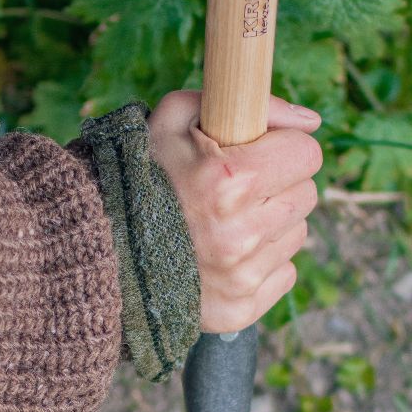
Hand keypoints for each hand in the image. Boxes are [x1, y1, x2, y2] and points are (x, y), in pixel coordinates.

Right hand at [148, 91, 322, 333]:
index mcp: (230, 180)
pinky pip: (284, 273)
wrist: (100, 250)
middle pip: (307, 196)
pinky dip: (262, 263)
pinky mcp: (241, 309)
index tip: (261, 152)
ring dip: (270, 224)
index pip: (307, 155)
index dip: (284, 148)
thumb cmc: (140, 177)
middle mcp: (241, 233)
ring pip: (296, 234)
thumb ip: (245, 102)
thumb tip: (312, 120)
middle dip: (280, 185)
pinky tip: (225, 256)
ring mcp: (242, 277)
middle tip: (239, 189)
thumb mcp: (175, 118)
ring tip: (225, 223)